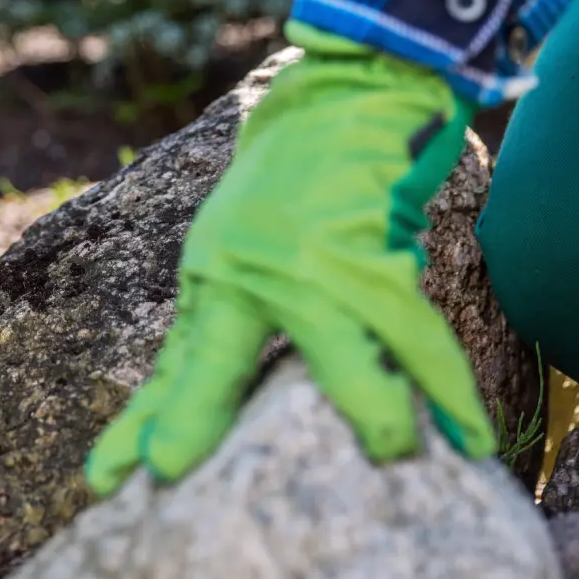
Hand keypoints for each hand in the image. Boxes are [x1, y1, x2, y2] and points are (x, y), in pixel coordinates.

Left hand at [84, 24, 495, 492]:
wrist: (344, 98)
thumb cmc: (292, 185)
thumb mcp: (235, 249)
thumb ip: (226, 324)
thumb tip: (202, 407)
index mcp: (214, 278)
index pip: (173, 368)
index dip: (142, 425)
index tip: (108, 480)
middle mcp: (247, 272)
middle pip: (217, 363)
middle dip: (196, 418)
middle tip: (171, 470)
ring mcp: (310, 264)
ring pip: (344, 358)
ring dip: (375, 415)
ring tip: (394, 457)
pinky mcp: (372, 252)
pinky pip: (416, 336)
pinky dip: (448, 389)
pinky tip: (470, 435)